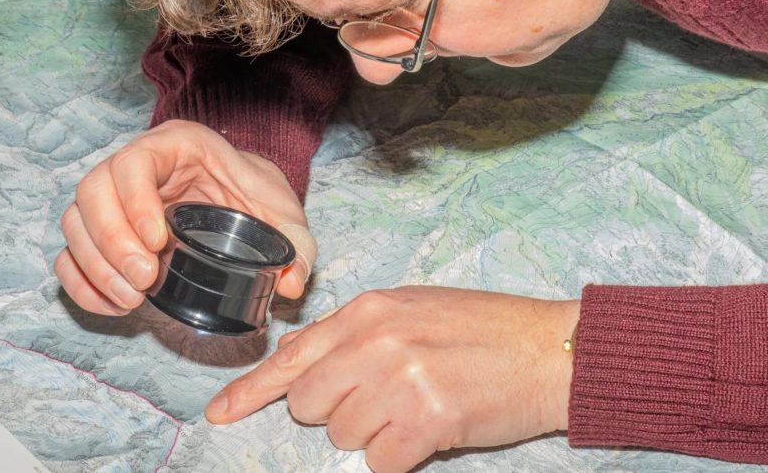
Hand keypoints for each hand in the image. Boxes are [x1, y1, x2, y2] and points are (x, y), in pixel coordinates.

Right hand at [55, 119, 316, 315]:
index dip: (135, 201)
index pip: (134, 161)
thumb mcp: (286, 217)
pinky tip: (114, 304)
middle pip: (93, 191)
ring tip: (133, 297)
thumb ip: (296, 248)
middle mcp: (138, 164)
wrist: (247, 200)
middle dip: (112, 241)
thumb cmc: (261, 198)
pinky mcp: (105, 231)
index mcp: (178, 145)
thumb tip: (292, 285)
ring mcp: (115, 197)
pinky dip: (83, 282)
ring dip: (95, 265)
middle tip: (145, 280)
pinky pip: (72, 252)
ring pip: (76, 221)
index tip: (158, 242)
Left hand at [205, 287, 580, 472]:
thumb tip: (308, 365)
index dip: (251, 390)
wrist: (547, 349)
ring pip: (343, 435)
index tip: (220, 413)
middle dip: (335, 412)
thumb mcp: (415, 309)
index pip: (293, 354)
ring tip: (417, 407)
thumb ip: (360, 331)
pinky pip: (377, 461)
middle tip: (381, 400)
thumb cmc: (486, 329)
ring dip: (374, 433)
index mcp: (371, 309)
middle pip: (310, 403)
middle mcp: (376, 340)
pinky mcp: (424, 422)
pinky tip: (429, 431)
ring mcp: (399, 380)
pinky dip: (398, 456)